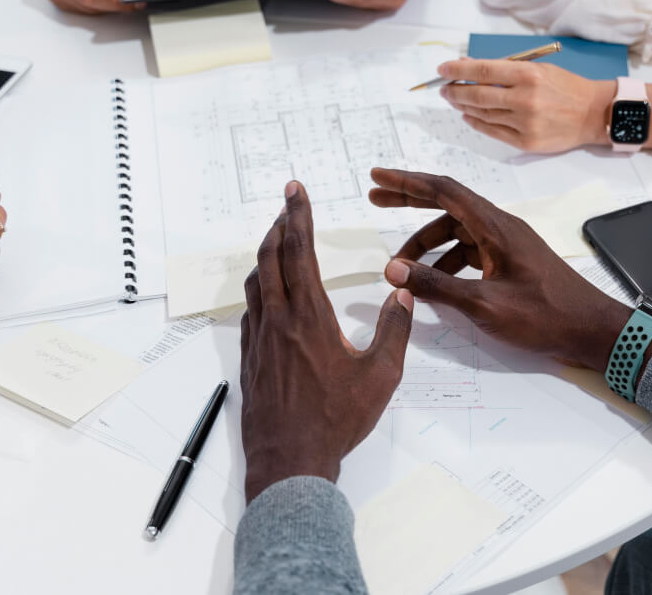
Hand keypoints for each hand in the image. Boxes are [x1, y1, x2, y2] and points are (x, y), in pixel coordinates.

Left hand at [241, 181, 413, 502]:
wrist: (290, 461)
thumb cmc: (335, 421)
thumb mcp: (380, 376)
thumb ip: (395, 332)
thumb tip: (402, 297)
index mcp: (309, 317)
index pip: (299, 252)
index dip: (298, 216)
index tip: (295, 190)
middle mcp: (279, 320)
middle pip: (269, 258)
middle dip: (278, 224)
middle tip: (287, 204)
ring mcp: (259, 339)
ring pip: (255, 282)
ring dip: (265, 254)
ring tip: (277, 241)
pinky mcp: (249, 359)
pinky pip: (250, 311)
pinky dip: (259, 289)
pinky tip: (269, 294)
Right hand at [370, 168, 631, 371]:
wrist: (592, 331)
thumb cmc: (546, 315)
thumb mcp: (484, 304)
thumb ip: (436, 286)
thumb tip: (393, 270)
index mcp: (496, 226)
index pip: (444, 190)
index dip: (407, 182)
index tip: (378, 178)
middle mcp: (500, 228)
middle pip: (447, 205)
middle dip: (410, 202)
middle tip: (376, 201)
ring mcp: (507, 245)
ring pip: (457, 233)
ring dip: (427, 245)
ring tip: (402, 268)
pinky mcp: (511, 264)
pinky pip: (470, 253)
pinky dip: (447, 263)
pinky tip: (434, 283)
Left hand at [437, 59, 616, 152]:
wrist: (593, 114)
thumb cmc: (566, 87)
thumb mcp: (540, 68)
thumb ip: (506, 69)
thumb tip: (471, 67)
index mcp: (529, 74)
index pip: (483, 70)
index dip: (458, 69)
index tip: (442, 69)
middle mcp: (525, 99)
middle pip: (478, 94)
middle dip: (455, 91)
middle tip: (444, 89)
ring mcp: (525, 122)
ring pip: (483, 114)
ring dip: (464, 106)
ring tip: (455, 100)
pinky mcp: (526, 141)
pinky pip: (493, 131)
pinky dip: (477, 123)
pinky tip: (469, 116)